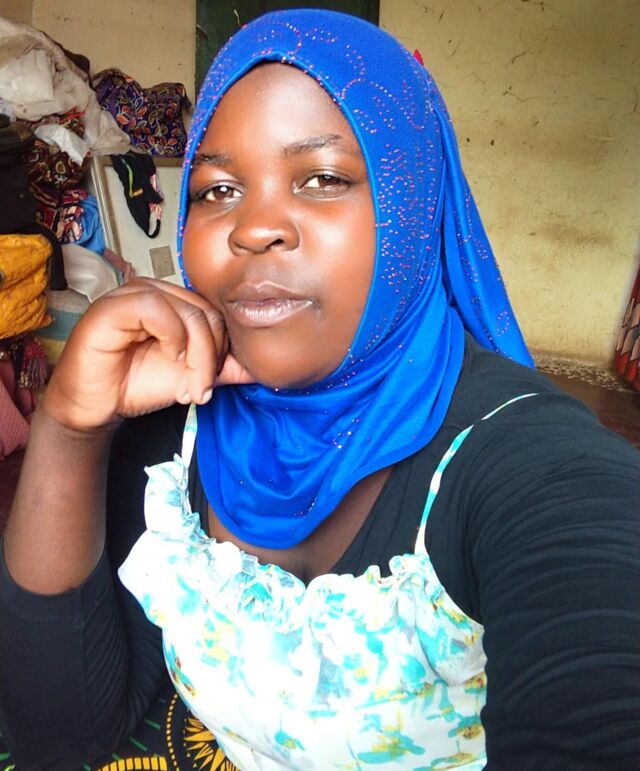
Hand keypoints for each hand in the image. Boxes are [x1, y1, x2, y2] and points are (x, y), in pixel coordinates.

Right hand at [43, 277, 252, 430]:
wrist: (97, 406)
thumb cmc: (137, 384)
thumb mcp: (193, 375)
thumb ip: (225, 368)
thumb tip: (262, 368)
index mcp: (174, 301)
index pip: (217, 313)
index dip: (221, 349)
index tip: (209, 384)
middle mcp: (156, 291)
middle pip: (207, 313)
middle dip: (210, 358)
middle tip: (198, 388)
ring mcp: (133, 294)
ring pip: (188, 311)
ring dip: (195, 355)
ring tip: (186, 384)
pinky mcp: (112, 306)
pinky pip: (155, 307)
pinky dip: (170, 336)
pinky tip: (167, 357)